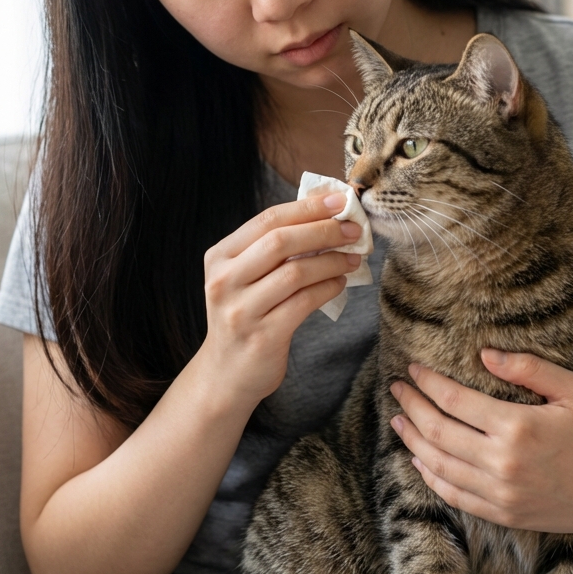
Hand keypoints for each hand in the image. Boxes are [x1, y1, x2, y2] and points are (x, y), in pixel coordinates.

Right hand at [202, 194, 362, 403]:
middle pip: (280, 242)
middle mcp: (224, 281)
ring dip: (332, 260)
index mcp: (219, 257)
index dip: (306, 208)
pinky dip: (328, 288)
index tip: (338, 200)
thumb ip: (272, 250)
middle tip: (353, 229)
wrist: (226, 373)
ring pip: (295, 272)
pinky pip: (304, 302)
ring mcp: (241, 310)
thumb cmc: (244, 316)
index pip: (267, 220)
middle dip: (323, 230)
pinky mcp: (262, 336)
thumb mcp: (244, 277)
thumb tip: (324, 216)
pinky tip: (340, 282)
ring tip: (352, 257)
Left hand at [389, 350, 572, 537]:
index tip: (413, 369)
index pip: (454, 401)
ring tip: (398, 419)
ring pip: (438, 466)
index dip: (427, 383)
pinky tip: (419, 460)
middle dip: (411, 407)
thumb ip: (528, 368)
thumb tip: (485, 353)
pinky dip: (431, 477)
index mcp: (518, 427)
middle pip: (437, 432)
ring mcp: (501, 494)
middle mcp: (502, 463)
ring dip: (412, 441)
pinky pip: (454, 497)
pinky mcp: (504, 515)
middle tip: (397, 388)